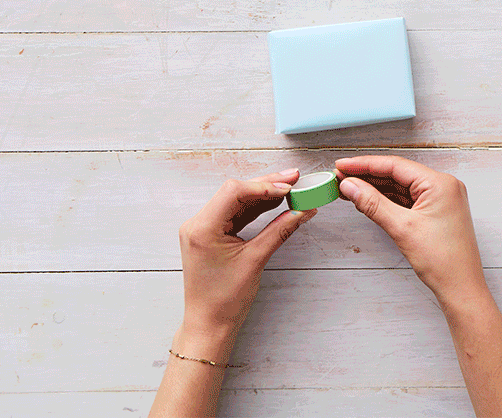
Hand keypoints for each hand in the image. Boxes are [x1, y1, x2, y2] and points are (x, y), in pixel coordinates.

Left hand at [177, 168, 316, 337]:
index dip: (264, 186)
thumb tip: (303, 211)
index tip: (289, 187)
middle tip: (295, 179)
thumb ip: (280, 230)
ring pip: (236, 200)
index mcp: (203, 228)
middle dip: (266, 185)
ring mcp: (202, 227)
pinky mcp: (210, 234)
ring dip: (262, 194)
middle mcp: (198, 223)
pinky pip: (234, 213)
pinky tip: (275, 202)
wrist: (209, 323)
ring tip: (290, 188)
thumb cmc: (225, 299)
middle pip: (235, 192)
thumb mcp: (256, 260)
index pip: (234, 192)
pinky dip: (254, 208)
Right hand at [335, 156, 487, 308]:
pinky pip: (407, 199)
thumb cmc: (443, 261)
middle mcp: (443, 186)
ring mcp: (440, 199)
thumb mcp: (402, 228)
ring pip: (400, 187)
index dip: (364, 165)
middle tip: (340, 177)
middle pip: (397, 174)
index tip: (342, 165)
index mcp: (440, 184)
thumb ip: (372, 203)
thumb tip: (350, 186)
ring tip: (348, 188)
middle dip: (367, 176)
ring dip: (374, 188)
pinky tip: (367, 200)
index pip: (395, 166)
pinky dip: (386, 200)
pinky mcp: (436, 212)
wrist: (461, 288)